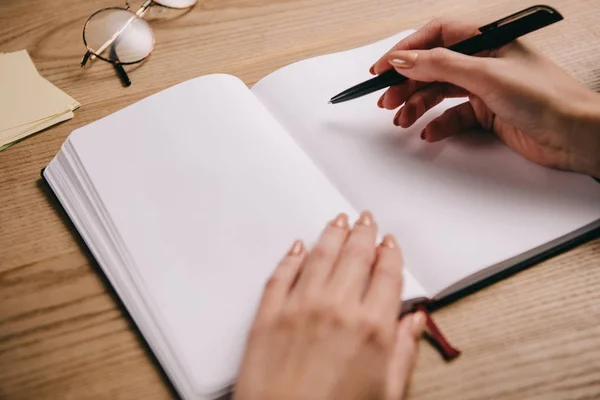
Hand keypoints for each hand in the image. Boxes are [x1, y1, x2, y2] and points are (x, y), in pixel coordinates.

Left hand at [234, 212, 425, 399]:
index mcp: (372, 328)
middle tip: (366, 220)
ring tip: (339, 221)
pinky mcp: (268, 315)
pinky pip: (281, 274)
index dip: (390, 254)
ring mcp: (299, 308)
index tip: (389, 243)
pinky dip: (291, 256)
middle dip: (363, 233)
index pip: (387, 274)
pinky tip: (298, 247)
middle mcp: (337, 309)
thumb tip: (414, 323)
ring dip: (332, 234)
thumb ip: (404, 353)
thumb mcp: (387, 394)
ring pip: (320, 255)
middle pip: (355, 255)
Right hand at [371, 19, 599, 176]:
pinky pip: (453, 115)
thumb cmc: (545, 96)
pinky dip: (438, 124)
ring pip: (439, 92)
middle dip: (407, 83)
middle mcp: (483, 60)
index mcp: (486, 39)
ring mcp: (484, 87)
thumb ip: (440, 65)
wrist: (575, 135)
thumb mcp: (485, 75)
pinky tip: (430, 131)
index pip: (435, 36)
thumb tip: (403, 58)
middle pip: (432, 67)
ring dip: (417, 105)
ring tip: (402, 119)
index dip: (406, 50)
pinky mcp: (487, 112)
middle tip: (386, 100)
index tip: (381, 68)